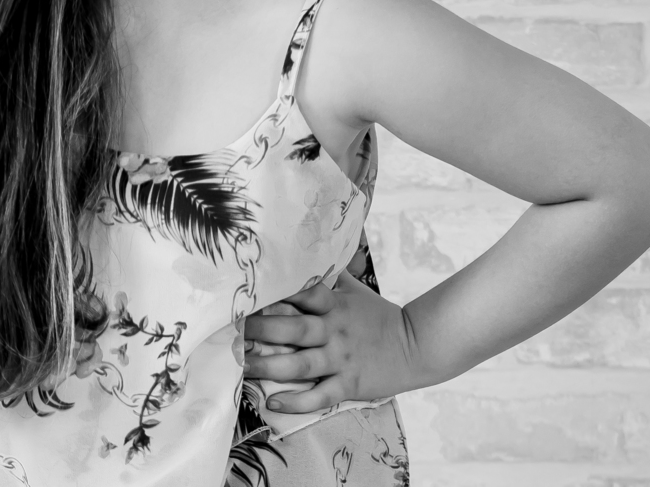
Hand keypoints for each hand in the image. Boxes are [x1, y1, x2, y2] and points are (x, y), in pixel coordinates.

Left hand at [242, 271, 417, 412]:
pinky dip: (296, 401)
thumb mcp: (355, 291)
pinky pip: (319, 395)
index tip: (246, 296)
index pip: (302, 294)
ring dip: (268, 367)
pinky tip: (273, 401)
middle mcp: (334, 331)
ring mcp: (341, 359)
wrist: (417, 346)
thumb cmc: (379, 317)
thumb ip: (331, 275)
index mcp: (334, 306)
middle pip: (293, 329)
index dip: (275, 294)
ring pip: (299, 364)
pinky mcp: (349, 385)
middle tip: (232, 332)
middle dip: (261, 331)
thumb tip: (311, 248)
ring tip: (241, 367)